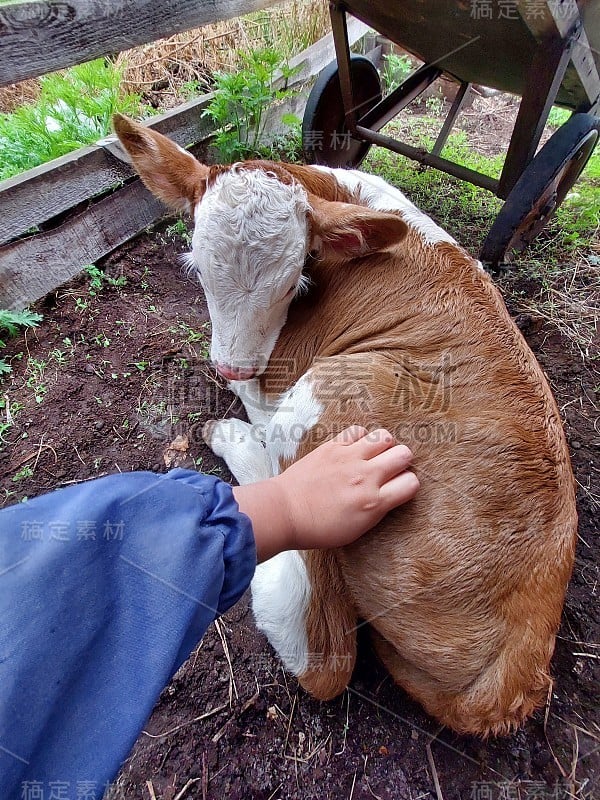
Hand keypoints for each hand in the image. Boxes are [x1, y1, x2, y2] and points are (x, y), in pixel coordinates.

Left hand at [233, 426, 418, 561]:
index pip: (411, 483)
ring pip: (384, 437)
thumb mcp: (356, 530)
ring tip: (375, 455)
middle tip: (390, 468)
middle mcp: (366, 477)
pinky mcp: (333, 446)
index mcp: (374, 503)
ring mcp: (349, 458)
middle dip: (402, 461)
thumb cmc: (317, 528)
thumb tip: (389, 493)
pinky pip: (358, 430)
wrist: (284, 512)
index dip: (408, 484)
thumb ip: (377, 509)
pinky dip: (361, 437)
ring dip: (385, 445)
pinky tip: (355, 448)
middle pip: (404, 454)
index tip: (399, 487)